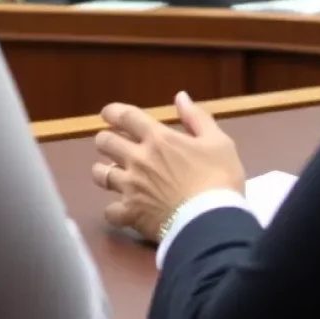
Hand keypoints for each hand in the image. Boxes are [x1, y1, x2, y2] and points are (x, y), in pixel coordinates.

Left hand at [92, 91, 245, 240]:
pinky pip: (109, 211)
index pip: (126, 116)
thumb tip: (180, 97)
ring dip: (103, 171)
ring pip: (100, 174)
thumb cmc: (219, 178)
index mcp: (158, 138)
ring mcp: (131, 188)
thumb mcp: (218, 141)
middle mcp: (138, 159)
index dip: (113, 112)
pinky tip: (120, 209)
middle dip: (105, 139)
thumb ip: (197, 117)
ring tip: (110, 173)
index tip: (108, 114)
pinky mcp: (131, 214)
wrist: (213, 221)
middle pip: (105, 142)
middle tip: (112, 143)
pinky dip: (113, 209)